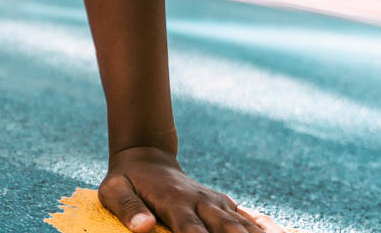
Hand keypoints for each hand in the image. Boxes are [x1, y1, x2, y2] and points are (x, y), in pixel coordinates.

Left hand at [99, 146, 273, 232]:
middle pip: (225, 228)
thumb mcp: (115, 191)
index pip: (189, 228)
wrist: (146, 156)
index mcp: (174, 201)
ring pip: (242, 224)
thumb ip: (129, 209)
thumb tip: (143, 227)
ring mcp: (215, 202)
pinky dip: (265, 229)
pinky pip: (248, 219)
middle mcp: (200, 201)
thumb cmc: (127, 180)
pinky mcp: (224, 204)